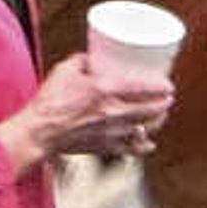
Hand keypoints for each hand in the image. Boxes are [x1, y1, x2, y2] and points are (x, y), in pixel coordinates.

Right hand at [0, 51, 175, 174]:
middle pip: (151, 110)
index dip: (160, 86)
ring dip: (157, 122)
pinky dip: (143, 146)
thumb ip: (81, 61)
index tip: (167, 84)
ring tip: (160, 115)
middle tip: (168, 98)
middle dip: (164, 104)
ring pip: (146, 129)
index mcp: (105, 90)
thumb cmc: (49, 102)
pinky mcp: (105, 147)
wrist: (39, 132)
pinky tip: (148, 143)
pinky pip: (131, 149)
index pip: (143, 88)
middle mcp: (113, 112)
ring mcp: (111, 132)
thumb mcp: (65, 70)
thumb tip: (92, 58)